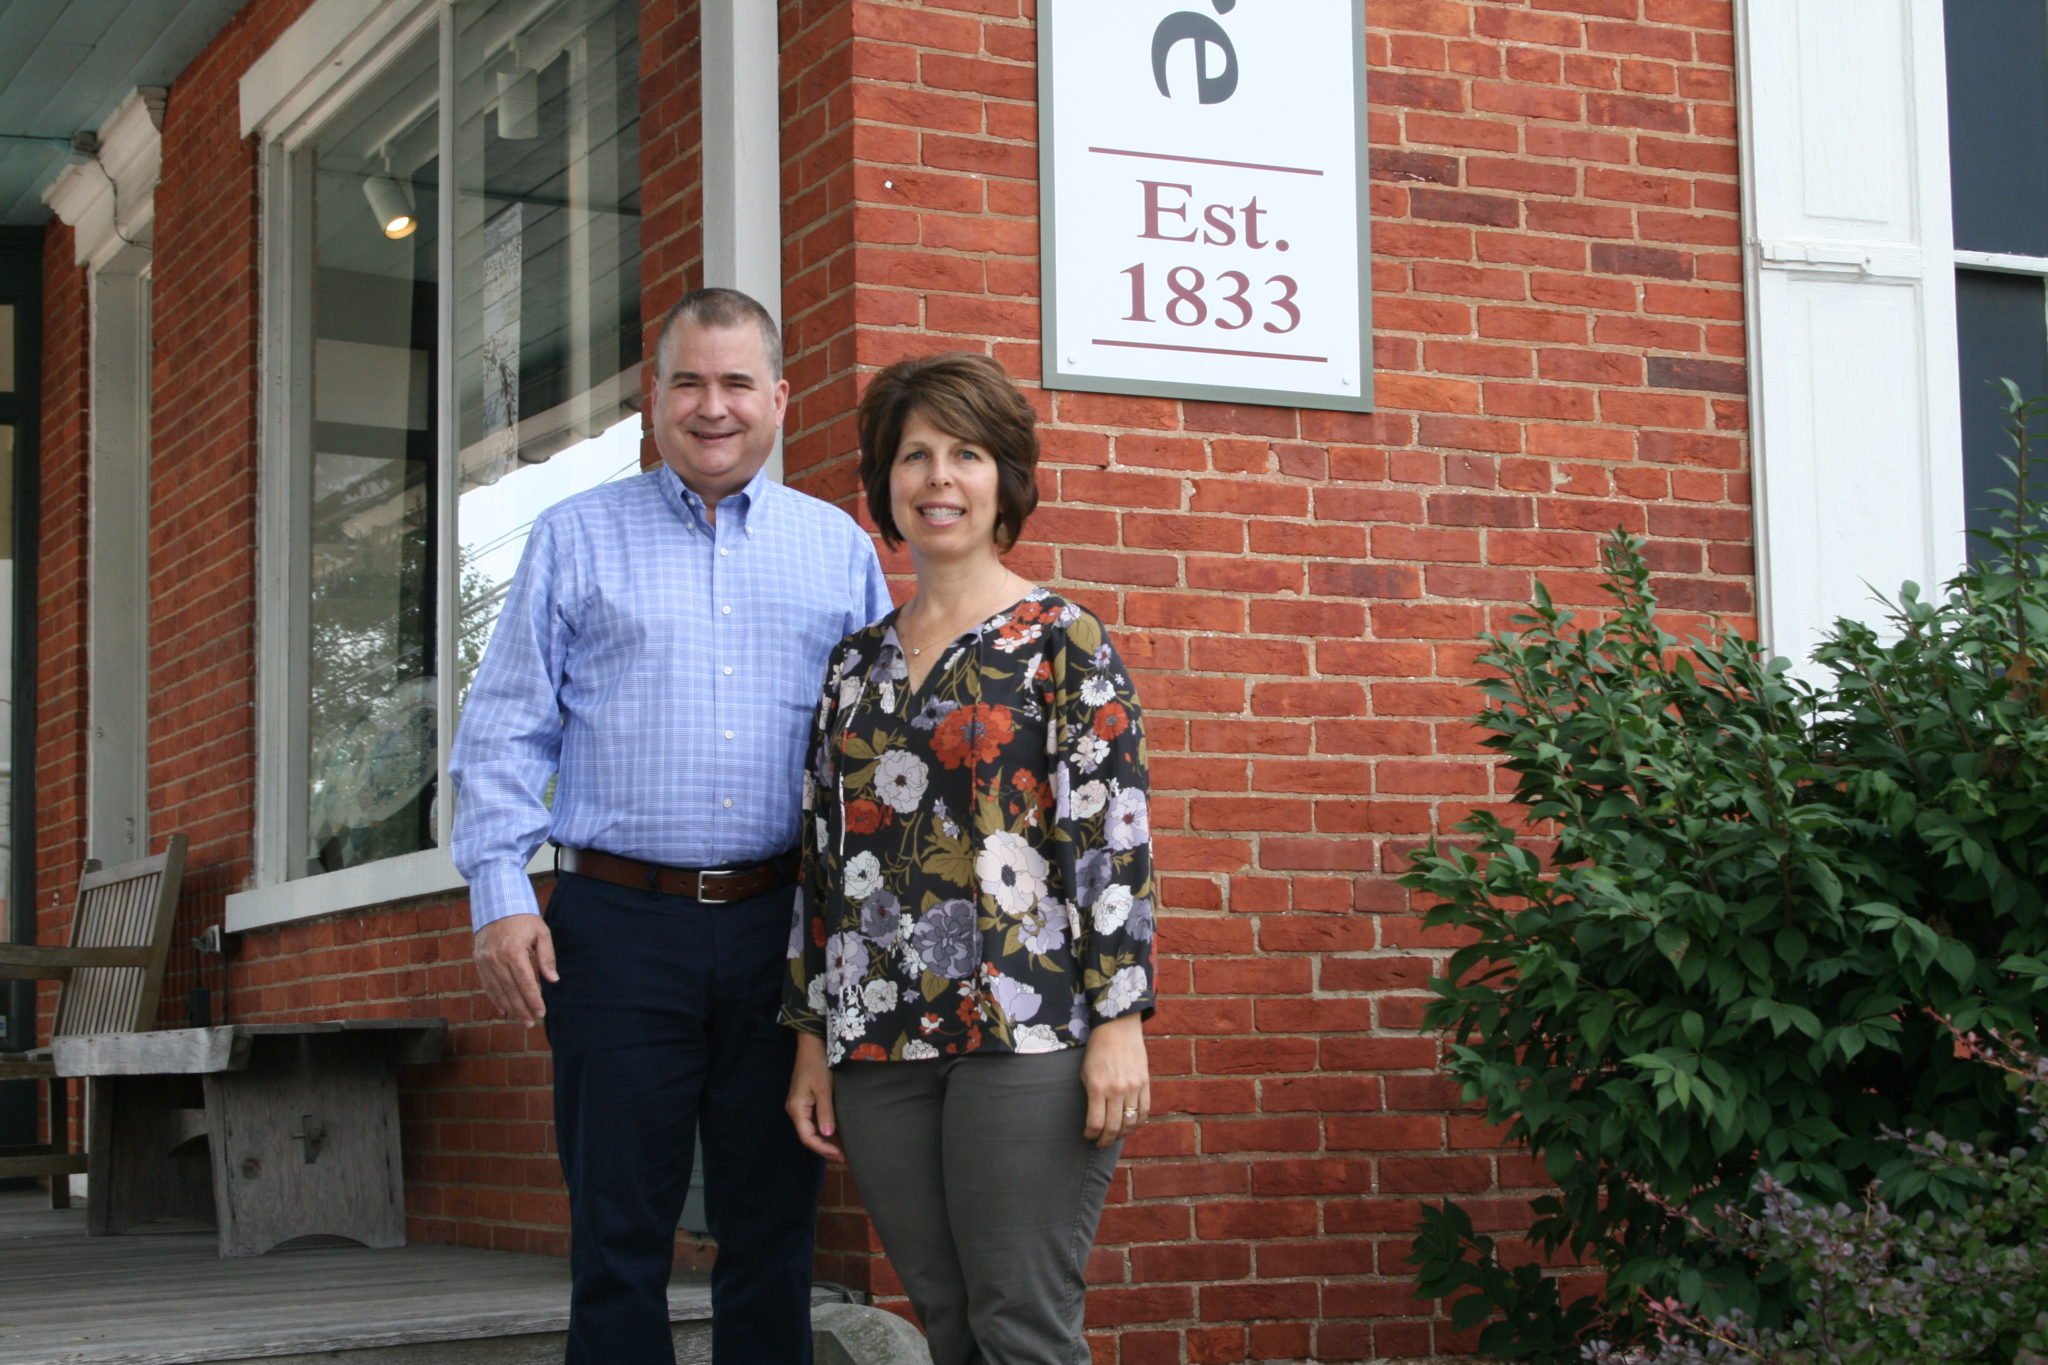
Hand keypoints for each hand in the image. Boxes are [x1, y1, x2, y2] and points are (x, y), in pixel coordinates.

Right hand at [474, 912, 557, 1025]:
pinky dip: (495, 998)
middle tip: (531, 1023)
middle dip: (522, 1009)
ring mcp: (485, 961)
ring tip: (521, 1020)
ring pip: (498, 990)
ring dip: (510, 1007)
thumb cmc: (523, 918)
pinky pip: (487, 984)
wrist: (496, 903)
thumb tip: (553, 980)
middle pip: (511, 990)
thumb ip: (547, 956)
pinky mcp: (478, 961)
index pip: (525, 983)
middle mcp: (496, 959)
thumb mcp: (541, 932)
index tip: (541, 1012)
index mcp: (513, 951)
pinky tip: (503, 1010)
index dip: (533, 1000)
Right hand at [786, 1033, 843, 1160]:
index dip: (824, 1149)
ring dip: (827, 1140)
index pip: (808, 1138)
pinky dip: (826, 1129)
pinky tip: (838, 1133)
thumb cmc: (817, 1064)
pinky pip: (814, 1120)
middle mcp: (796, 1110)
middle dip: (826, 1148)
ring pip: (812, 1129)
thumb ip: (826, 1112)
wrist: (811, 1044)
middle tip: (845, 1157)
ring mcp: (800, 1106)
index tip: (841, 1156)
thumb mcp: (823, 1089)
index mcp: (796, 1109)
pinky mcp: (806, 1100)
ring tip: (844, 1149)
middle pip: (809, 1136)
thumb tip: (828, 1135)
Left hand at [1081, 1014, 1149, 1148]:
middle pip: (1113, 1127)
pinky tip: (1130, 1125)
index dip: (1091, 1134)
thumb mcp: (1085, 1072)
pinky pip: (1144, 1111)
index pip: (1095, 1123)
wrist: (1118, 1028)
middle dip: (1105, 1140)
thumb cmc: (1097, 1050)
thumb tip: (1093, 1117)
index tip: (1088, 1136)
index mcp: (1097, 1087)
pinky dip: (1138, 1122)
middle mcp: (1116, 1090)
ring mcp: (1133, 1087)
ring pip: (1130, 1122)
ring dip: (1122, 1134)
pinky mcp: (1145, 1083)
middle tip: (1101, 1143)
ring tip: (1115, 1136)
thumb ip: (1090, 1095)